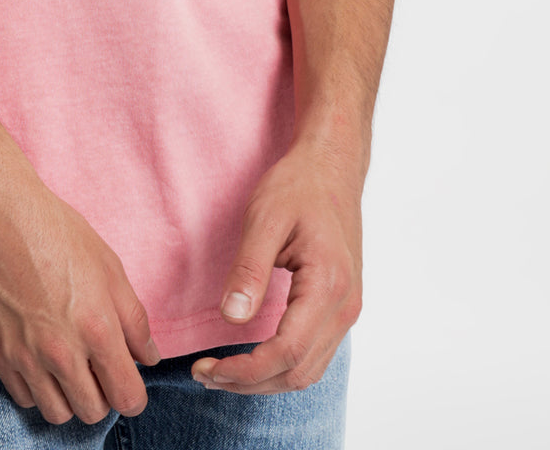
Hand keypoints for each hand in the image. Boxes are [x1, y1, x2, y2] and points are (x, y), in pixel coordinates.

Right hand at [0, 161, 160, 424]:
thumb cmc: (57, 231)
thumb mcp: (109, 267)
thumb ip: (134, 320)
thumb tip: (148, 358)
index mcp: (97, 329)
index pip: (126, 398)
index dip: (133, 394)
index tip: (128, 380)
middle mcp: (61, 352)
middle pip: (93, 412)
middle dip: (102, 395)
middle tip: (98, 368)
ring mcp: (25, 356)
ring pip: (57, 414)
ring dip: (69, 398)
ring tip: (70, 367)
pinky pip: (24, 399)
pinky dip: (37, 389)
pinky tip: (42, 360)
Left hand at [191, 139, 363, 394]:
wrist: (332, 167)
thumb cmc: (298, 186)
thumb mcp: (264, 217)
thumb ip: (250, 269)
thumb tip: (233, 318)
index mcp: (327, 284)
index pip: (287, 352)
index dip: (244, 370)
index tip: (205, 368)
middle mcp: (345, 306)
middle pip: (297, 372)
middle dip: (249, 382)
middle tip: (203, 373)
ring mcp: (347, 310)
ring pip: (307, 371)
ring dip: (264, 380)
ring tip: (220, 372)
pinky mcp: (340, 307)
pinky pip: (313, 354)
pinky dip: (280, 366)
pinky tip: (250, 358)